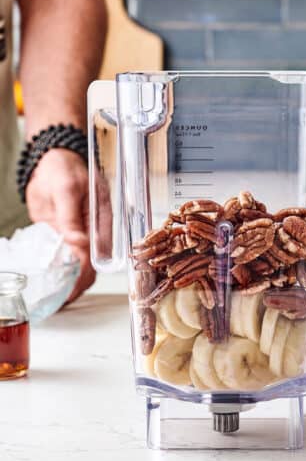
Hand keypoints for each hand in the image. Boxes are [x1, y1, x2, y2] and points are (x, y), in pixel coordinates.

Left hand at [25, 148, 94, 302]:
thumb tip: (78, 247)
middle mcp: (93, 231)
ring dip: (67, 283)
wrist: (50, 158)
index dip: (85, 275)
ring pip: (78, 267)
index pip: (98, 255)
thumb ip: (71, 219)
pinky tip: (48, 284)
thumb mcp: (67, 190)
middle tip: (59, 301)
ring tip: (53, 299)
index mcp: (102, 219)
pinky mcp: (64, 236)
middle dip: (77, 286)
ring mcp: (78, 235)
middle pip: (91, 267)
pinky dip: (57, 273)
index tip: (71, 290)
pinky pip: (64, 258)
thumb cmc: (64, 167)